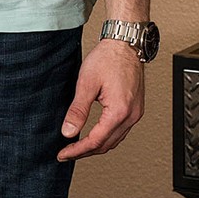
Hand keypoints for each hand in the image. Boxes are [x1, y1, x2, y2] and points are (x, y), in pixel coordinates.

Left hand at [56, 38, 144, 160]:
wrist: (126, 43)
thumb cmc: (108, 58)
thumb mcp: (87, 83)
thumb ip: (78, 110)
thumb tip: (68, 132)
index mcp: (119, 111)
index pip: (95, 141)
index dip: (77, 150)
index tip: (62, 154)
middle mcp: (131, 115)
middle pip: (106, 145)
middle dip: (85, 152)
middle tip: (67, 153)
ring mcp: (136, 113)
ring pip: (115, 140)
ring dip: (96, 146)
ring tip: (77, 147)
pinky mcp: (135, 108)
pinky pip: (121, 131)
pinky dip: (106, 137)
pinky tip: (95, 135)